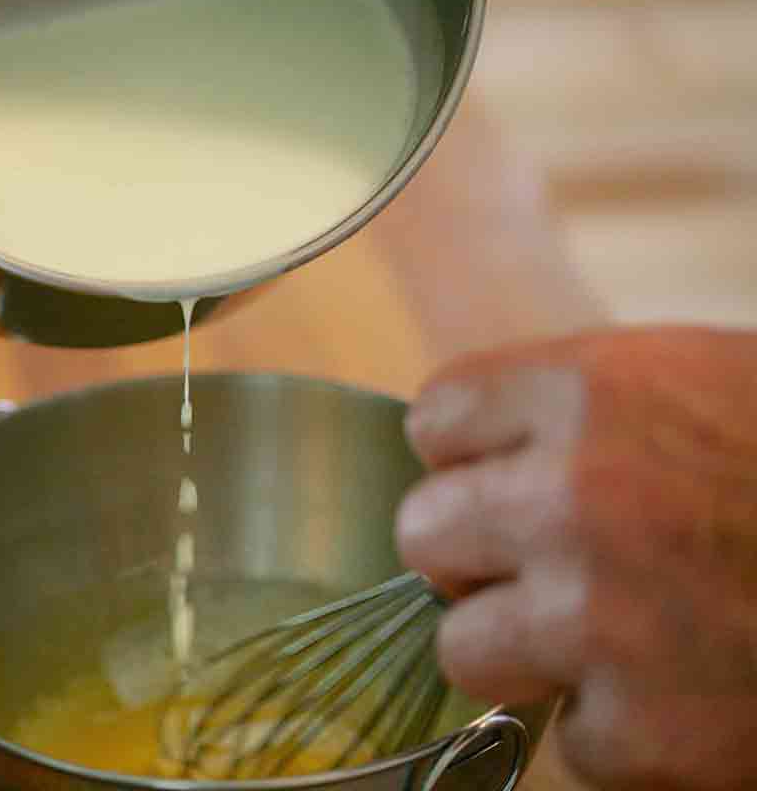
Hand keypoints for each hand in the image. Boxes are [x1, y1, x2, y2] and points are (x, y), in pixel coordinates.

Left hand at [396, 327, 756, 790]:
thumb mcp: (695, 382)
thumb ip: (572, 411)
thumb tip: (469, 449)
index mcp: (588, 391)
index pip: (435, 419)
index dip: (469, 453)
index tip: (504, 473)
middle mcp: (578, 497)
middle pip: (424, 533)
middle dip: (477, 554)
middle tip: (546, 563)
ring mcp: (603, 618)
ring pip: (462, 649)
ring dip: (525, 651)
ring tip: (609, 636)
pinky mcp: (647, 729)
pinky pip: (569, 737)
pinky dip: (622, 729)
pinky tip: (689, 692)